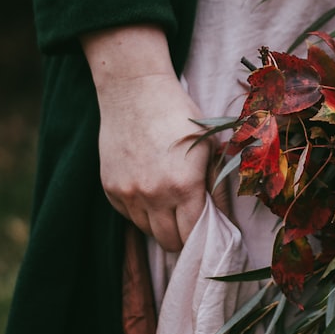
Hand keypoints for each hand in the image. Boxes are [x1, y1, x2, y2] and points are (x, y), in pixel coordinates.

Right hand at [82, 26, 226, 250]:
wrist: (136, 91)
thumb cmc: (179, 115)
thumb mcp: (209, 146)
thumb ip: (216, 186)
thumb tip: (224, 219)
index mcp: (184, 186)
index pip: (193, 235)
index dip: (201, 237)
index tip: (205, 232)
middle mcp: (153, 196)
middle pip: (169, 242)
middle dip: (181, 235)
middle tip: (187, 220)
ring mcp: (128, 193)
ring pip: (146, 231)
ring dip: (159, 223)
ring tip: (167, 200)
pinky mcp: (110, 188)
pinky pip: (127, 215)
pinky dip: (139, 210)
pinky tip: (147, 187)